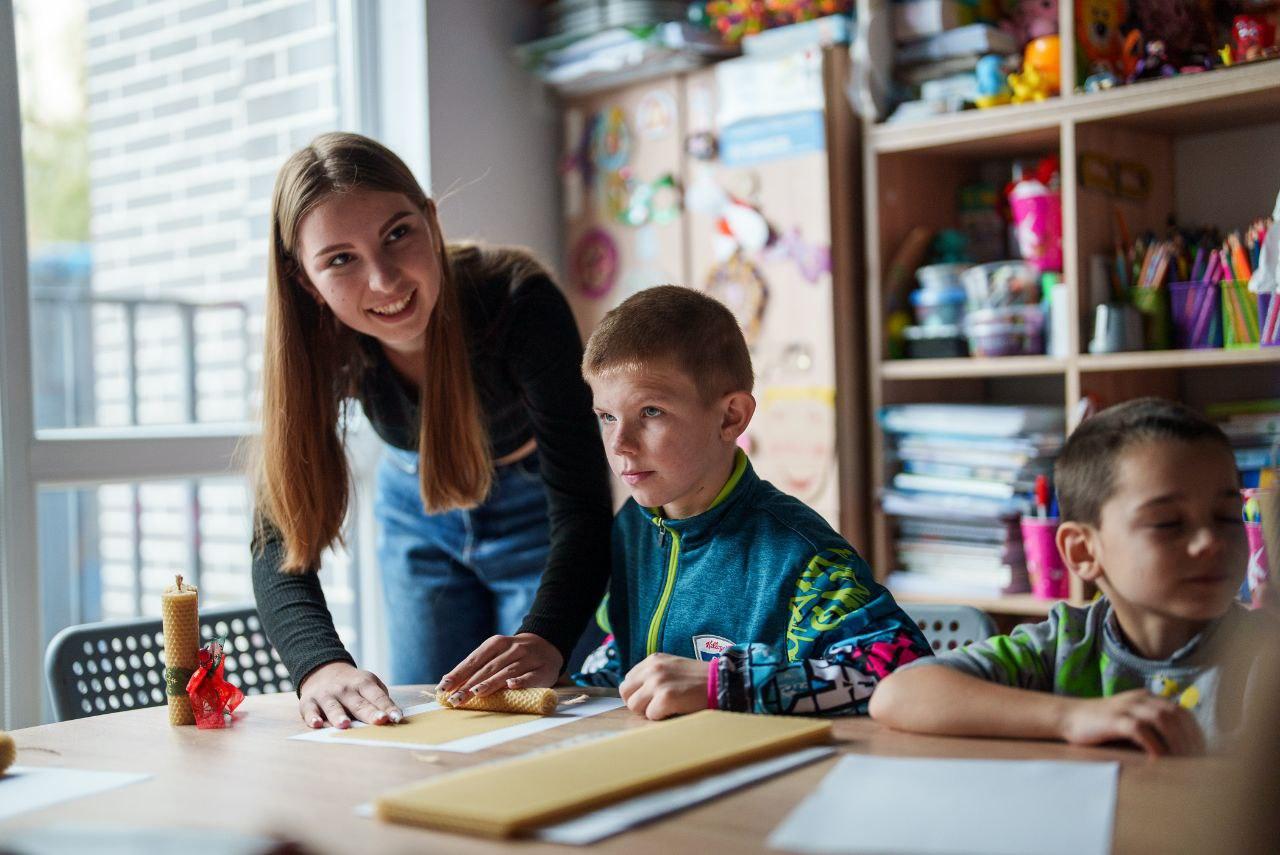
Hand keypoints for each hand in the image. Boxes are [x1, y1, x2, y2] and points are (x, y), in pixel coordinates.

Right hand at [298, 661, 402, 728]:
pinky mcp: (308, 702)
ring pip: (333, 707)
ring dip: (339, 716)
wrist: (323, 671)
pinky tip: (316, 724)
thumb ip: (380, 699)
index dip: (387, 707)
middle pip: (358, 703)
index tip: (396, 718)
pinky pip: (310, 711)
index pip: (377, 697)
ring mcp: (326, 695)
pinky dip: (312, 717)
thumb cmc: (352, 686)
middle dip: (369, 712)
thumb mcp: (369, 684)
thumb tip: (393, 717)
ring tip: (345, 725)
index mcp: (363, 684)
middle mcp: (345, 689)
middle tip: (380, 720)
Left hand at [437, 633, 563, 703]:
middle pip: (488, 667)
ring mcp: (529, 658)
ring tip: (475, 693)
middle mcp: (513, 648)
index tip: (444, 687)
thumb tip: (447, 682)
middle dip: (469, 684)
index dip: (459, 673)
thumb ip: (476, 667)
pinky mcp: (543, 670)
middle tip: (455, 698)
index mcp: (497, 643)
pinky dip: (521, 681)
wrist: (547, 646)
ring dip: (490, 683)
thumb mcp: (496, 655)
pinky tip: (511, 686)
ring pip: (507, 671)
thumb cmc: (512, 656)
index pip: (475, 659)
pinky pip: (530, 676)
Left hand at [619, 653, 708, 720]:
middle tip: (656, 707)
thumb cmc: (698, 680)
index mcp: (653, 660)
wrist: (721, 682)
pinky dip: (661, 718)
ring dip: (649, 711)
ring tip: (667, 708)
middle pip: (626, 693)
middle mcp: (652, 668)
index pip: (627, 681)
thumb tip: (636, 693)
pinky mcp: (665, 697)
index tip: (651, 698)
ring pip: (634, 706)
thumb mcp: (673, 668)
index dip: (637, 693)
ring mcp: (658, 682)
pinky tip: (676, 710)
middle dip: (638, 703)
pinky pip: (650, 716)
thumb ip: (653, 675)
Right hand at [1059, 689, 1204, 756]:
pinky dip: (1153, 745)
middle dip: (1190, 739)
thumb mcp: (1130, 720)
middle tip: (1196, 761)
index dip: (1195, 732)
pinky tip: (1158, 760)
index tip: (1201, 753)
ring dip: (1176, 742)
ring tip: (1182, 762)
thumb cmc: (1101, 725)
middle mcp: (1139, 699)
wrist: (1068, 716)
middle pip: (1176, 714)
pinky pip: (1140, 729)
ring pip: (1162, 719)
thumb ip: (1151, 727)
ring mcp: (1126, 707)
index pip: (1182, 711)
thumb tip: (1178, 749)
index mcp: (1146, 698)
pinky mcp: (1113, 719)